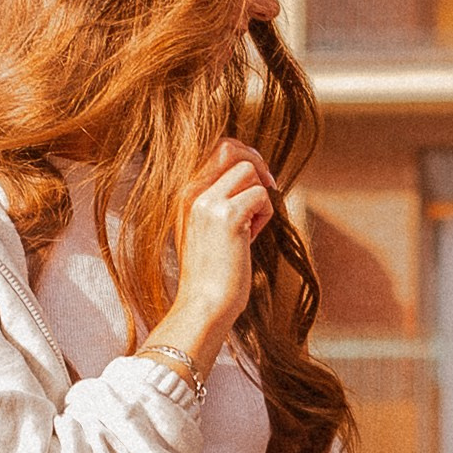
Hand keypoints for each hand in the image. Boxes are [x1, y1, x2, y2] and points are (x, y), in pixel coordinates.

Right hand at [153, 140, 276, 375]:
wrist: (202, 305)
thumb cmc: (209, 274)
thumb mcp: (205, 229)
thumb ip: (218, 200)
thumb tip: (251, 178)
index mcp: (184, 194)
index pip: (215, 149)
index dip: (242, 156)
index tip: (258, 179)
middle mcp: (191, 192)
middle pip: (230, 147)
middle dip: (256, 162)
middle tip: (269, 187)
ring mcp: (207, 203)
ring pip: (249, 170)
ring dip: (260, 195)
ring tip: (251, 227)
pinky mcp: (228, 217)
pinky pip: (261, 196)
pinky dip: (265, 215)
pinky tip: (252, 238)